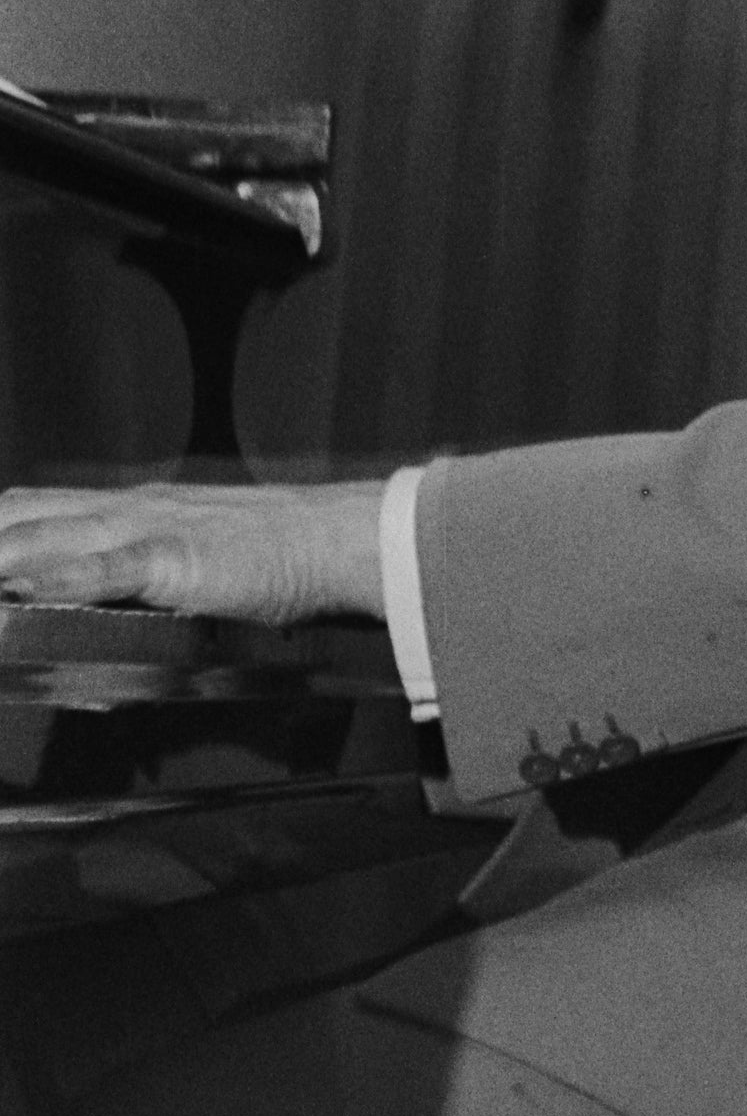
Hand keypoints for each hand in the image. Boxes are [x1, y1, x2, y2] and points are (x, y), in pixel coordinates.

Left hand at [0, 478, 391, 622]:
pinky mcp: (177, 558)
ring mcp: (150, 529)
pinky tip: (21, 586)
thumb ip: (151, 575)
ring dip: (2, 554)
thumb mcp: (199, 552)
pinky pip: (106, 569)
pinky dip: (57, 578)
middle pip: (21, 516)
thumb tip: (113, 608)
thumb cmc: (285, 552)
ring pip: (48, 536)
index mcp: (133, 508)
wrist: (343, 537)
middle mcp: (129, 510)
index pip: (33, 508)